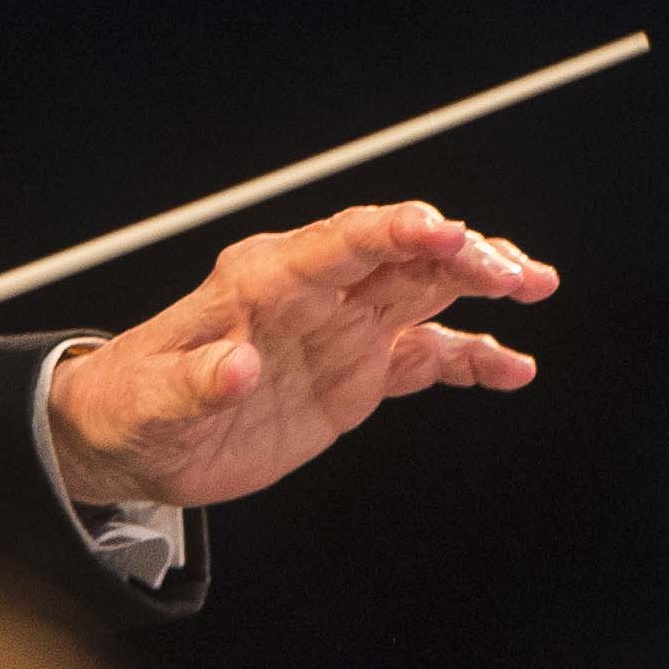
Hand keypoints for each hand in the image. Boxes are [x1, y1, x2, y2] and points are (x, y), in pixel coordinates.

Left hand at [41, 199, 555, 509]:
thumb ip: (196, 381)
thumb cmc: (134, 403)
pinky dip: (472, 357)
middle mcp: (316, 292)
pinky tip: (512, 367)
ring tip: (534, 284)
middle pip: (400, 254)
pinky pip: (427, 354)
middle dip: (458, 254)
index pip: (340, 241)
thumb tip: (232, 366)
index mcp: (265, 280)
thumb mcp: (152, 401)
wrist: (134, 437)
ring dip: (481, 281)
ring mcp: (343, 327)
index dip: (392, 231)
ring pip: (426, 288)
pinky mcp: (357, 370)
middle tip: (509, 272)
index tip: (440, 232)